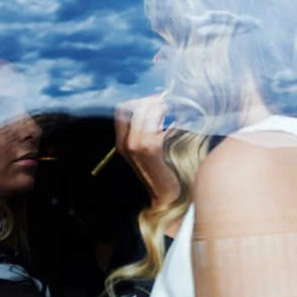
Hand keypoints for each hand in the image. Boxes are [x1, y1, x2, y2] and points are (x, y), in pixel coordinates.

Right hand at [114, 95, 180, 211]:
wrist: (166, 196)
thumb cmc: (161, 171)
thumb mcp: (146, 150)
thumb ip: (146, 130)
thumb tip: (156, 105)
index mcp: (122, 142)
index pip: (121, 110)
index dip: (137, 101)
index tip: (154, 101)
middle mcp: (125, 143)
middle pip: (131, 107)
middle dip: (149, 101)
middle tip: (165, 102)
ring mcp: (136, 145)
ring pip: (144, 111)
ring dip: (159, 106)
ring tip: (171, 110)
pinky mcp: (150, 148)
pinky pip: (155, 122)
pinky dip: (166, 116)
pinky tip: (176, 120)